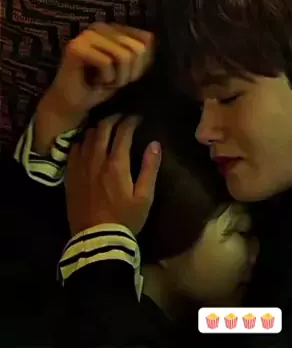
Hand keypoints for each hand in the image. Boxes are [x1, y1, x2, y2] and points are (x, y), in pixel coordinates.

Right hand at [33, 23, 153, 154]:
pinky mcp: (76, 47)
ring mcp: (87, 35)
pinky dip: (106, 79)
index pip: (147, 39)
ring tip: (107, 81)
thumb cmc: (103, 85)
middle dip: (131, 73)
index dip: (143, 64)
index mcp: (116, 28)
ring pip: (124, 56)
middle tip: (116, 80)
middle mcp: (101, 26)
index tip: (128, 75)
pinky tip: (96, 82)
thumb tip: (155, 43)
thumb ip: (143, 55)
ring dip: (119, 78)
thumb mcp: (131, 69)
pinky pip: (106, 62)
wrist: (75, 103)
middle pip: (138, 48)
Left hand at [65, 115, 161, 235]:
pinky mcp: (70, 175)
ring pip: (86, 136)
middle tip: (123, 117)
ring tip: (107, 128)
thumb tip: (154, 143)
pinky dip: (83, 141)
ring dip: (98, 128)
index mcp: (116, 164)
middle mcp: (96, 160)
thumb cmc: (125, 219)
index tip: (138, 117)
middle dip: (114, 118)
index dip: (131, 121)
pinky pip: (74, 149)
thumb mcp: (144, 196)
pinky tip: (88, 143)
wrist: (96, 239)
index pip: (123, 132)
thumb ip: (150, 168)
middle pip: (102, 128)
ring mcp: (80, 167)